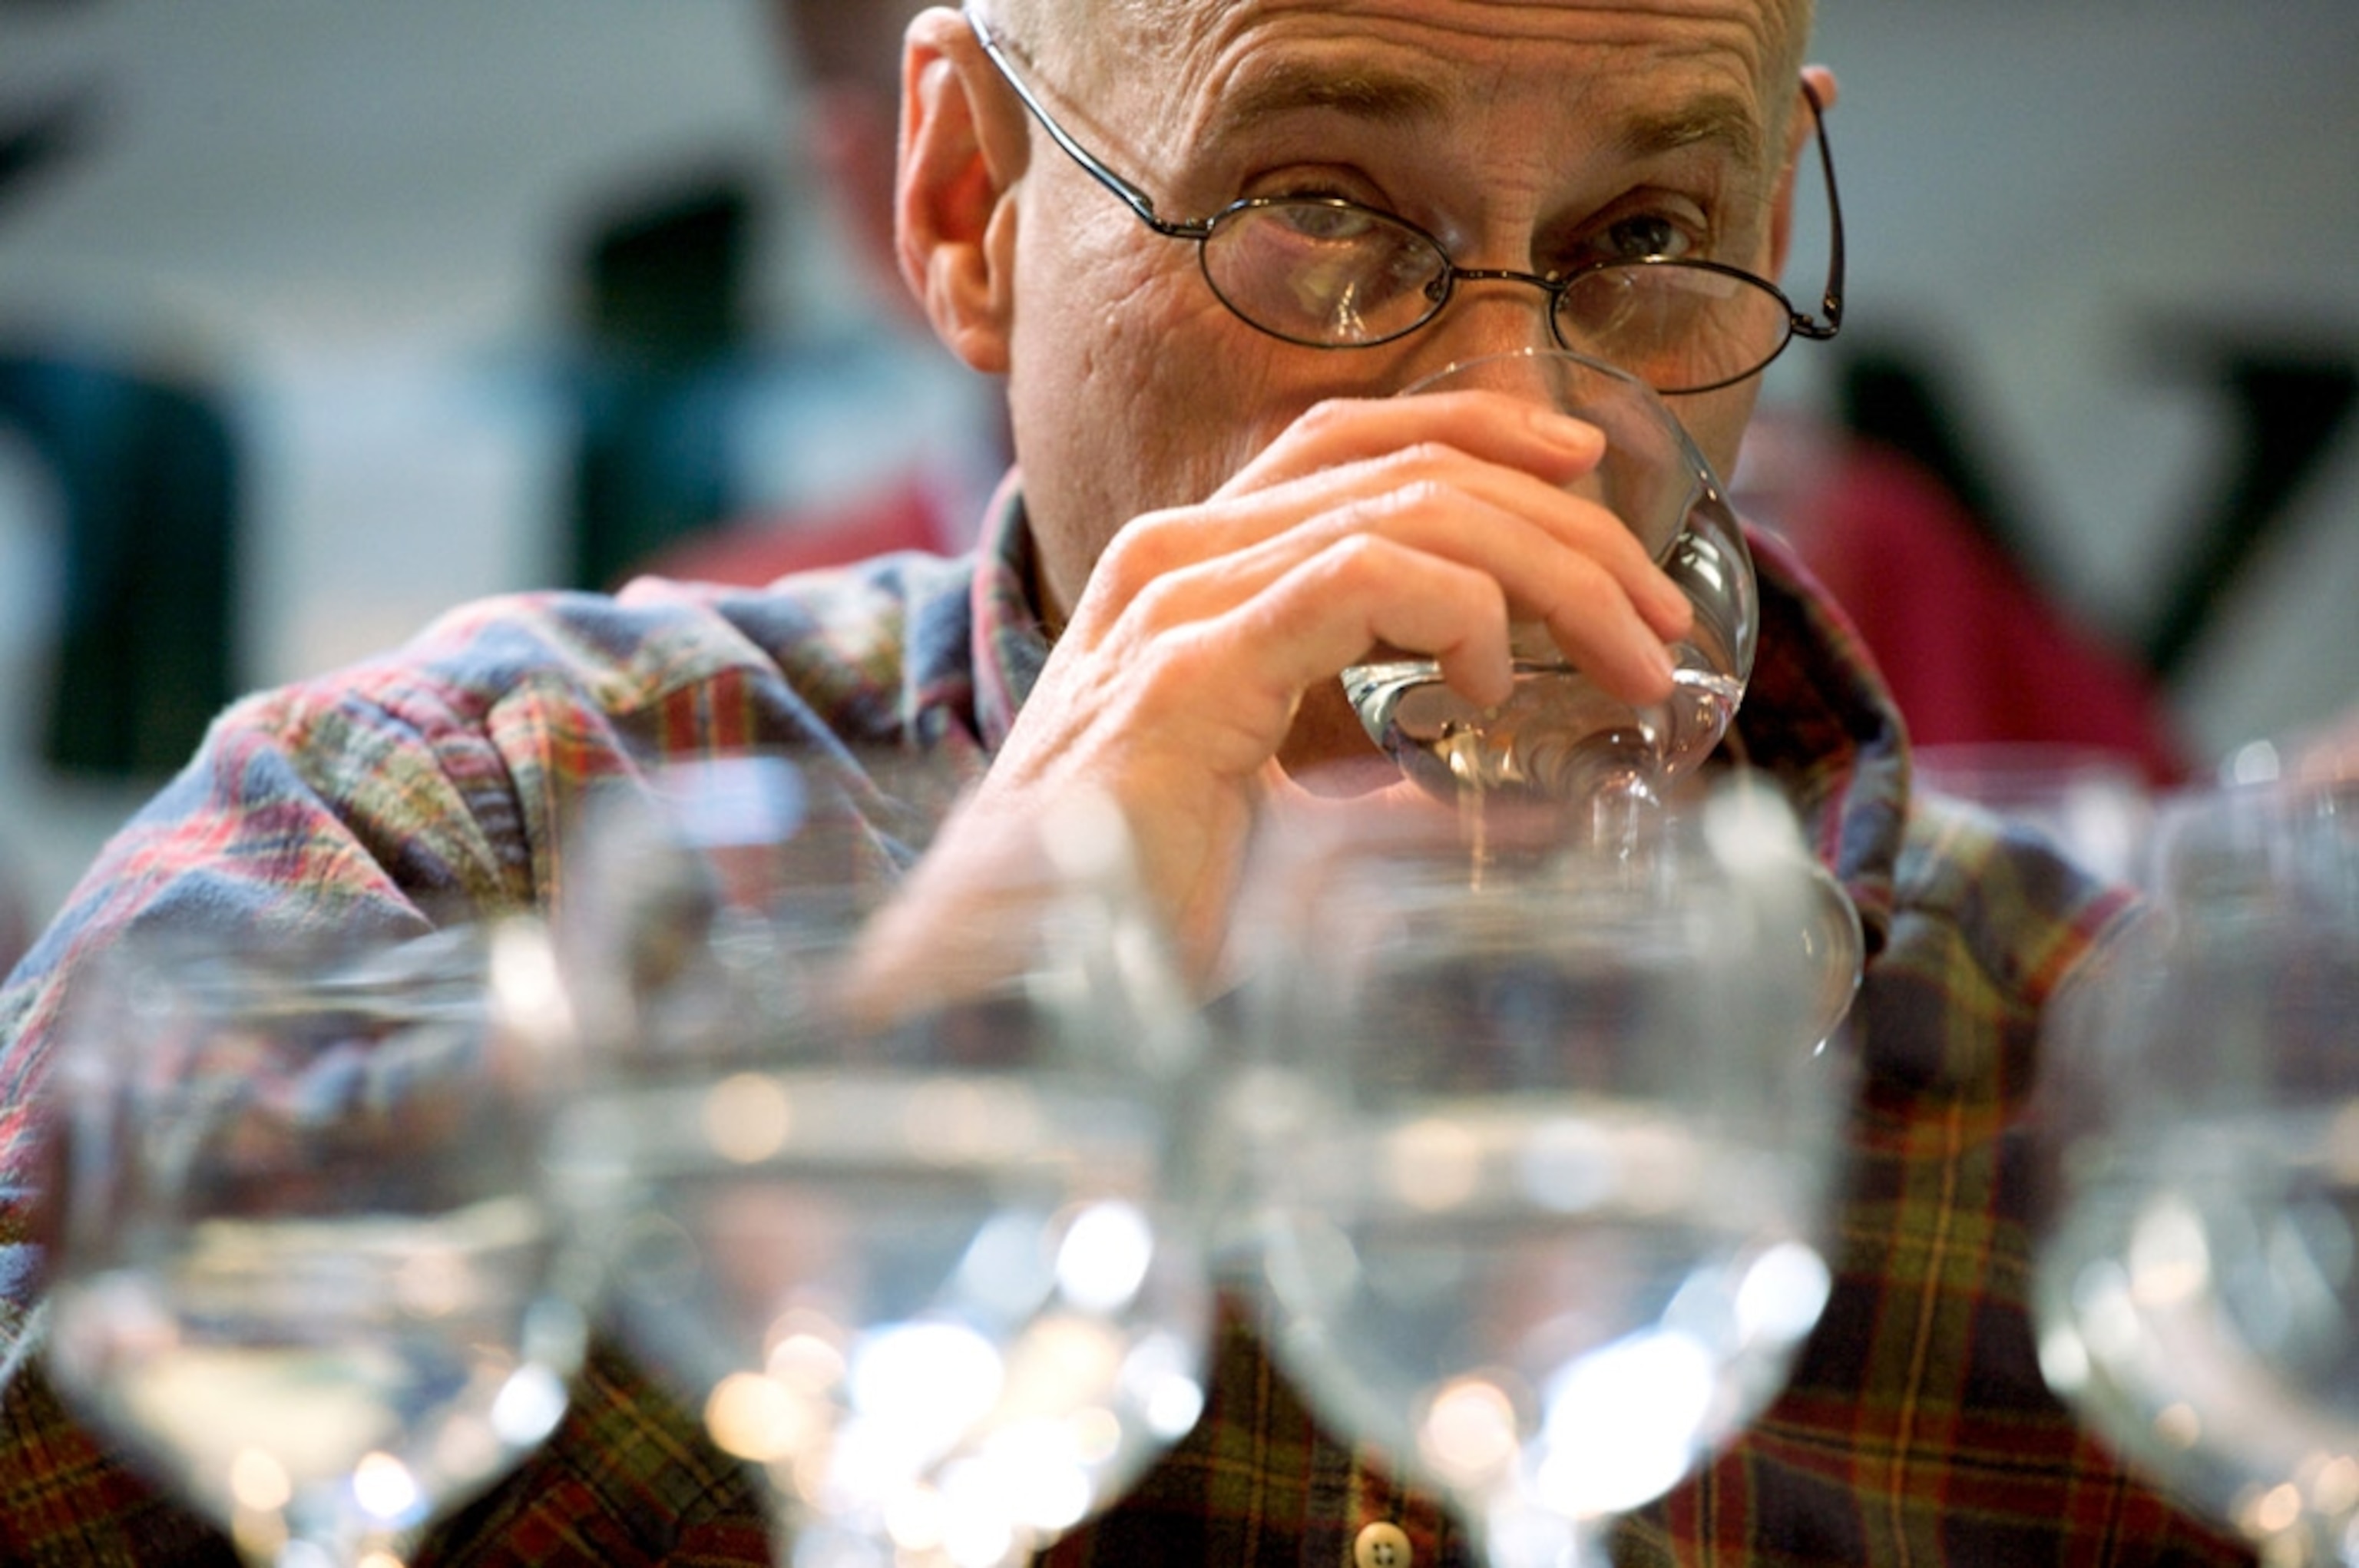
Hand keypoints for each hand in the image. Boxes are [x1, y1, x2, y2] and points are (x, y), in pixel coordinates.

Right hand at [883, 387, 1694, 981]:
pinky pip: (1355, 578)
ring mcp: (1173, 606)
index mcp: (1189, 575)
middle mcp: (1175, 560)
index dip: (1479, 433)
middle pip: (1403, 464)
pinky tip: (1485, 685)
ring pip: (1404, 509)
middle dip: (1560, 524)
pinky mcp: (1186, 670)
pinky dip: (1455, 613)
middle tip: (1659, 614)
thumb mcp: (1264, 818)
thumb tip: (1473, 795)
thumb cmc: (1119, 910)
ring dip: (1547, 572)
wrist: (1001, 990)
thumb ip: (1348, 778)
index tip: (1587, 480)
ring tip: (1629, 657)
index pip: (1347, 441)